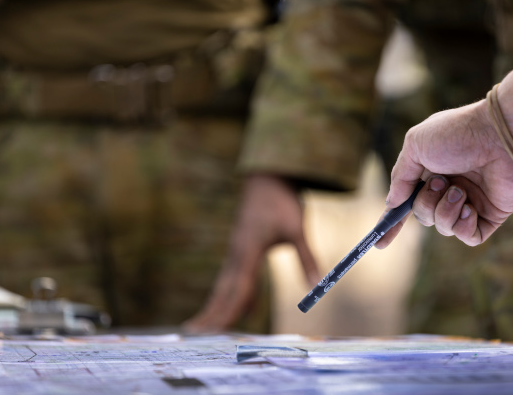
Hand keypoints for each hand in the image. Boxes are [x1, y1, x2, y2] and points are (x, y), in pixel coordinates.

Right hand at [182, 174, 319, 332]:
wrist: (267, 177)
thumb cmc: (282, 201)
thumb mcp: (298, 229)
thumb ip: (307, 258)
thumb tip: (318, 286)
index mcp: (249, 250)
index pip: (240, 288)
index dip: (231, 311)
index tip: (219, 331)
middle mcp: (237, 253)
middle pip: (223, 290)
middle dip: (211, 313)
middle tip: (194, 336)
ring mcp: (236, 250)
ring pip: (224, 284)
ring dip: (215, 305)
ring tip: (201, 326)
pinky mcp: (240, 247)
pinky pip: (233, 276)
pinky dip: (230, 293)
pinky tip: (240, 305)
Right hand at [376, 100, 512, 247]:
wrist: (501, 135)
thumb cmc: (457, 134)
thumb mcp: (415, 146)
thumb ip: (400, 177)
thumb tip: (392, 203)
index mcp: (429, 173)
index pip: (407, 203)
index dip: (392, 223)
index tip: (379, 243)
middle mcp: (448, 189)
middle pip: (422, 216)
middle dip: (425, 204)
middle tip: (440, 182)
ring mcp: (469, 203)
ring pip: (443, 227)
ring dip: (445, 210)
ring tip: (460, 190)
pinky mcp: (490, 215)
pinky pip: (469, 237)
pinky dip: (464, 226)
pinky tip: (470, 208)